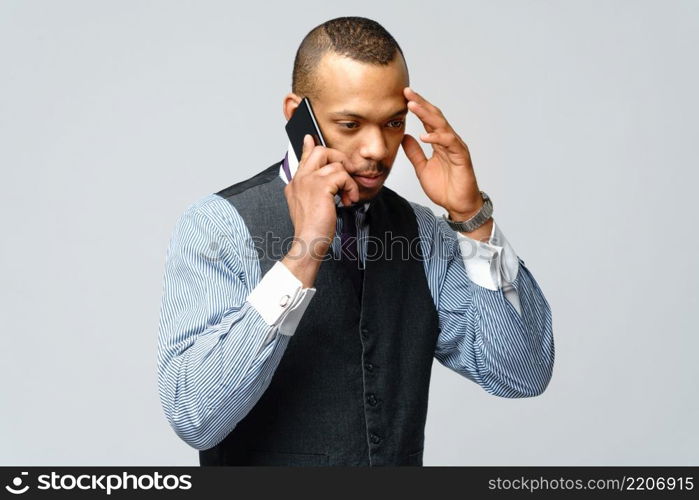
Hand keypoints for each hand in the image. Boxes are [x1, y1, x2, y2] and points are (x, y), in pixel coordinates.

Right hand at [283, 134, 359, 258]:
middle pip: (320, 151)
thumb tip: (322, 181)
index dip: (309, 146)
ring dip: (348, 181)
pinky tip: (348, 200)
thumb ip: (313, 188)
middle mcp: (300, 179)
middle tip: (346, 175)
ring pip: (336, 164)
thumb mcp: (309, 205)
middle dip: (338, 159)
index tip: (310, 138)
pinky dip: (350, 187)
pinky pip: (342, 176)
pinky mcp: (321, 186)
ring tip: (347, 197)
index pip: (304, 158)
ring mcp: (309, 181)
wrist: (309, 241)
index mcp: (295, 183)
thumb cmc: (311, 228)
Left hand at [401, 87, 483, 220]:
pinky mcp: (462, 157)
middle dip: (420, 103)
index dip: (416, 107)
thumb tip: (405, 137)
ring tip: (412, 106)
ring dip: (426, 115)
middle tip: (407, 91)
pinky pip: (449, 143)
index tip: (402, 96)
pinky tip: (424, 135)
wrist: (459, 205)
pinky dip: (437, 138)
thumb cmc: (444, 188)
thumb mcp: (422, 168)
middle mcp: (448, 141)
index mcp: (439, 142)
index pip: (427, 119)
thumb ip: (414, 153)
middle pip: (434, 116)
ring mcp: (456, 147)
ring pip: (441, 126)